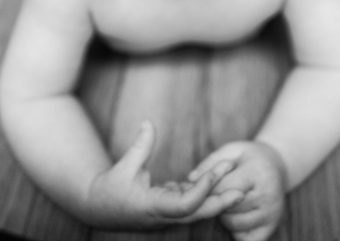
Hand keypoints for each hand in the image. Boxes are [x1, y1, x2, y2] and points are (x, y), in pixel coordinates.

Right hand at [87, 120, 243, 228]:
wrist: (97, 210)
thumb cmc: (108, 188)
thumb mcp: (123, 166)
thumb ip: (139, 146)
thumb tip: (148, 122)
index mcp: (151, 207)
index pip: (184, 206)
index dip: (201, 191)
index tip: (212, 173)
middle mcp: (162, 216)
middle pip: (197, 212)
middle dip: (220, 199)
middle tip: (242, 187)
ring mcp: (166, 217)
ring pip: (197, 209)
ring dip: (215, 193)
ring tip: (234, 175)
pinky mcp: (167, 212)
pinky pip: (190, 204)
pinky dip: (203, 192)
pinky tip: (215, 176)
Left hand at [188, 141, 286, 240]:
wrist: (278, 166)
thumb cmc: (250, 157)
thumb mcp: (232, 150)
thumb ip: (211, 162)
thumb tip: (190, 179)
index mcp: (258, 172)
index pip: (226, 187)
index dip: (210, 187)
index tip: (205, 184)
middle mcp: (268, 195)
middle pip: (228, 207)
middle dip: (216, 201)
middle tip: (216, 191)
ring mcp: (272, 214)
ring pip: (234, 224)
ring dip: (224, 215)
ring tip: (227, 201)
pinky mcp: (272, 227)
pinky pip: (245, 238)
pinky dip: (236, 230)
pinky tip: (237, 214)